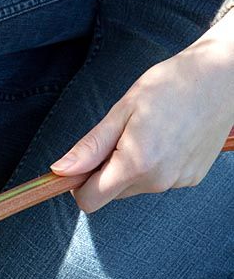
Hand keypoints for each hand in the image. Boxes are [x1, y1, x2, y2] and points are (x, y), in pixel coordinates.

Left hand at [50, 25, 233, 212]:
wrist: (221, 77)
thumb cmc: (170, 85)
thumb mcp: (122, 110)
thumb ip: (91, 146)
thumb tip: (60, 170)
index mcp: (136, 164)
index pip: (89, 200)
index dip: (77, 184)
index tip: (80, 162)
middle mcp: (158, 181)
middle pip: (111, 193)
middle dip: (105, 170)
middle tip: (119, 134)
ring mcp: (177, 182)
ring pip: (134, 186)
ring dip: (129, 167)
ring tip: (146, 131)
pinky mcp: (191, 178)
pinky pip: (157, 180)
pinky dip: (153, 164)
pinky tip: (165, 137)